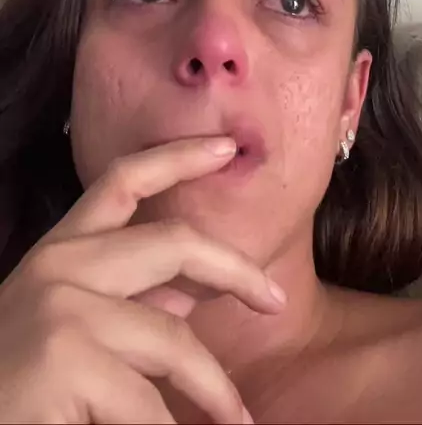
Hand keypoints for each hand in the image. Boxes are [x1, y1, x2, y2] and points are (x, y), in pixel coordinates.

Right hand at [0, 138, 284, 422]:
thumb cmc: (18, 387)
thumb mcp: (71, 331)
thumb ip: (129, 305)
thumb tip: (192, 291)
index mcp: (59, 252)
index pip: (121, 181)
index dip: (179, 156)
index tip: (228, 145)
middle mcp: (58, 266)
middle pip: (173, 243)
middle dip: (236, 269)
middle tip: (275, 299)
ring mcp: (61, 308)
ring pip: (174, 340)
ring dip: (215, 390)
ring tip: (236, 423)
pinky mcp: (65, 359)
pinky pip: (150, 407)